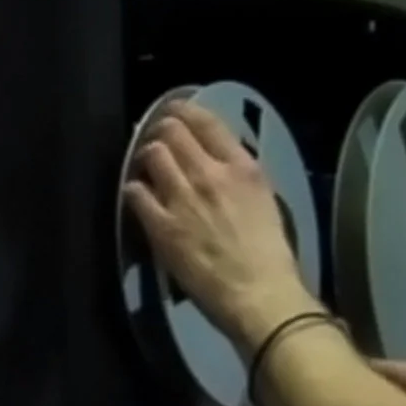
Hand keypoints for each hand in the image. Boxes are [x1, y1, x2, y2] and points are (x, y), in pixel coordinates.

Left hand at [125, 100, 314, 346]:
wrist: (259, 294)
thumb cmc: (271, 255)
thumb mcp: (265, 201)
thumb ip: (240, 178)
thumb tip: (220, 166)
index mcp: (241, 167)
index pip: (207, 121)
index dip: (185, 110)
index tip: (177, 111)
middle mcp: (210, 174)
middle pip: (172, 132)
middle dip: (161, 129)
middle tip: (158, 137)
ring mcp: (182, 199)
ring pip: (152, 155)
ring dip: (146, 156)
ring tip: (146, 165)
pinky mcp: (162, 227)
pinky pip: (136, 193)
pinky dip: (134, 189)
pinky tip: (137, 195)